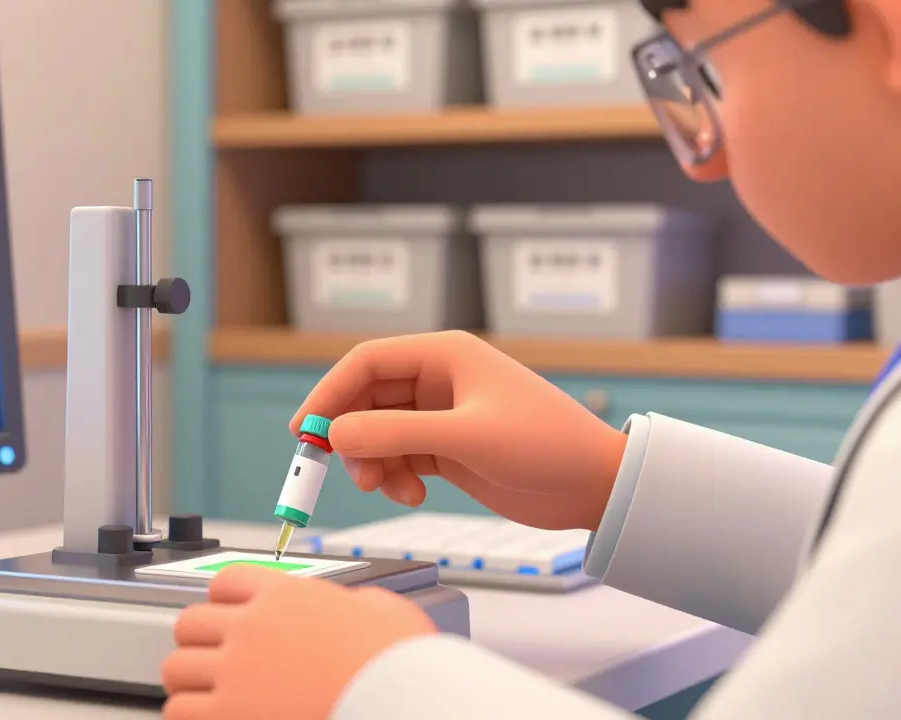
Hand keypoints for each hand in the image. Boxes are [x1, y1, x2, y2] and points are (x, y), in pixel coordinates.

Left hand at [162, 565, 435, 719]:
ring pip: (176, 667)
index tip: (229, 617)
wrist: (400, 704)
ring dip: (189, 680)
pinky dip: (189, 714)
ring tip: (206, 692)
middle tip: (214, 658)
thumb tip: (354, 606)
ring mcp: (236, 671)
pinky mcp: (228, 714)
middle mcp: (252, 627)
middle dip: (200, 641)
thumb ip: (353, 601)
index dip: (226, 602)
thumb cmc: (399, 663)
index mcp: (285, 594)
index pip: (225, 582)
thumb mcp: (383, 609)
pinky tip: (208, 718)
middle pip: (191, 622)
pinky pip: (179, 710)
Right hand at [290, 331, 626, 530]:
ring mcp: (441, 416)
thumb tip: (336, 436)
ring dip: (370, 462)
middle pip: (365, 399)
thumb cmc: (545, 446)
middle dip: (348, 435)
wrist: (595, 486)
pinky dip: (393, 477)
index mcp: (444, 355)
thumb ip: (396, 436)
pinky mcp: (447, 449)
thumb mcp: (466, 438)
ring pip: (377, 433)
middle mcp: (438, 380)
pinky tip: (411, 495)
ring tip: (385, 489)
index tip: (305, 430)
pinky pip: (397, 458)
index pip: (366, 363)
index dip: (329, 394)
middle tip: (332, 469)